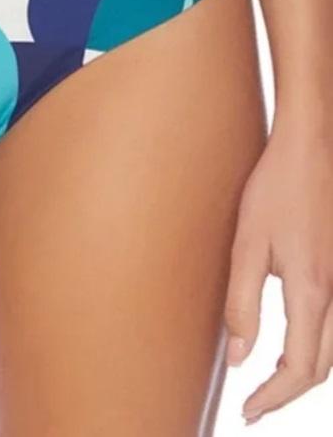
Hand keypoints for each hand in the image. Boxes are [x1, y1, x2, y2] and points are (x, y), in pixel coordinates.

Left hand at [224, 110, 332, 424]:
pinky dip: (316, 344)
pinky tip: (292, 337)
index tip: (248, 411)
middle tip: (254, 402)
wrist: (311, 149)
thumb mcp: (246, 245)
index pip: (299, 371)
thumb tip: (238, 358)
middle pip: (321, 367)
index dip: (272, 398)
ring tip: (267, 377)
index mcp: (312, 294)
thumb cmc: (274, 191)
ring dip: (303, 370)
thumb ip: (241, 303)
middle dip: (287, 392)